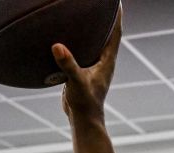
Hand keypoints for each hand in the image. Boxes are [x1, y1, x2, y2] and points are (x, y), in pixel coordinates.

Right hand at [52, 6, 122, 124]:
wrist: (82, 119)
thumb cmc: (84, 103)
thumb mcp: (76, 82)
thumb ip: (68, 65)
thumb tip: (57, 47)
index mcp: (107, 61)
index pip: (115, 32)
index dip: (116, 15)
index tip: (116, 1)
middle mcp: (103, 61)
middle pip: (108, 33)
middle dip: (106, 17)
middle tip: (101, 2)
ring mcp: (94, 65)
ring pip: (95, 42)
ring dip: (93, 28)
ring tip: (86, 12)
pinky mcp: (84, 70)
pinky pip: (83, 50)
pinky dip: (79, 40)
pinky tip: (69, 34)